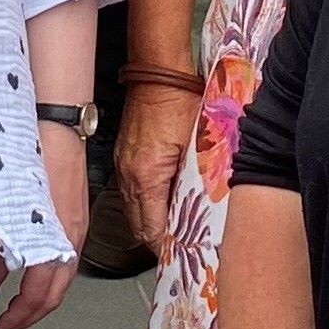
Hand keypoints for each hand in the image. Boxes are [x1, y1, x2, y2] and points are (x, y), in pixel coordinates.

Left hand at [0, 124, 87, 328]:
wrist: (57, 119)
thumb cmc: (32, 152)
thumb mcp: (5, 203)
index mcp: (55, 236)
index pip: (41, 293)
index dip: (20, 316)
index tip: (0, 327)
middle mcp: (72, 237)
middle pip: (57, 293)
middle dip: (32, 314)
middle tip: (8, 324)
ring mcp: (77, 227)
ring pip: (64, 277)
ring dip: (42, 297)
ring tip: (18, 304)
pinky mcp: (76, 215)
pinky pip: (66, 258)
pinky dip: (49, 275)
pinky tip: (30, 271)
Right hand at [116, 79, 201, 254]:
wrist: (159, 73)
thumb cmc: (180, 102)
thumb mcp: (199, 146)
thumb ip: (198, 181)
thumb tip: (206, 208)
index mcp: (146, 176)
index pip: (151, 228)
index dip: (166, 246)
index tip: (180, 255)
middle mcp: (128, 175)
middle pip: (138, 225)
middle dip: (157, 239)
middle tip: (178, 247)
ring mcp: (123, 166)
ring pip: (132, 209)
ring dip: (150, 221)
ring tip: (172, 228)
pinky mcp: (124, 156)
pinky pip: (130, 191)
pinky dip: (145, 202)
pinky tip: (162, 201)